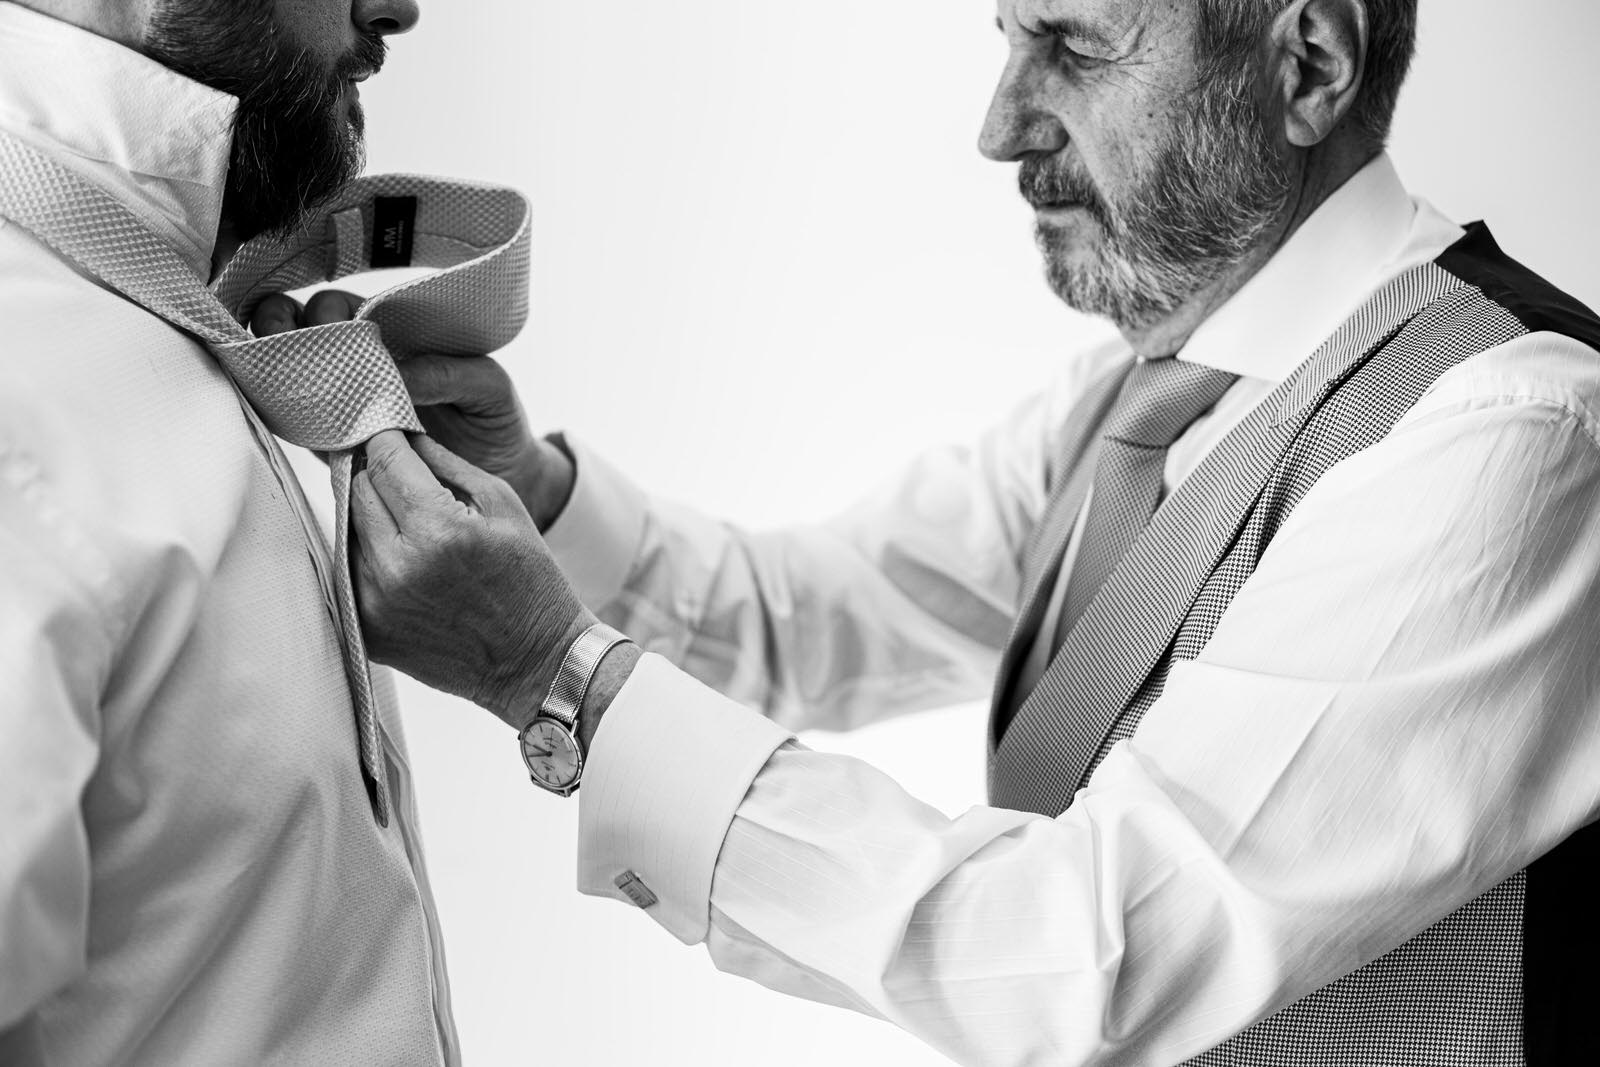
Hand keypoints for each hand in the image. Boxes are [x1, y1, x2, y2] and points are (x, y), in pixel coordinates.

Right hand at [251, 290, 576, 528]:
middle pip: (304, 337)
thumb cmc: (497, 421)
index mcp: (395, 341)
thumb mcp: (486, 387)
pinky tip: (292, 418)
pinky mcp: (347, 452)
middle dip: (284, 327)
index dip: (326, 310)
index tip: (328, 321)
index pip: (343, 311)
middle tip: (288, 337)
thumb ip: (445, 374)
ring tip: (273, 372)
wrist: (505, 478)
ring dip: (277, 373)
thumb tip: (397, 376)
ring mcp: (350, 411)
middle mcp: (364, 372)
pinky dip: (295, 425)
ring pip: (295, 382)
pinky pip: (309, 434)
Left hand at [350, 429, 593, 727]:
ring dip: (373, 520)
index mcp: (439, 529)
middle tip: (406, 484)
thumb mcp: (505, 505)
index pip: (383, 460)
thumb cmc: (530, 579)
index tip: (392, 437)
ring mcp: (376, 603)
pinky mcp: (367, 630)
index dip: (386, 441)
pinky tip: (407, 565)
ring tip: (413, 530)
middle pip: (357, 489)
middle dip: (379, 477)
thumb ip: (448, 464)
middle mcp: (398, 566)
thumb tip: (402, 435)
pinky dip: (370, 559)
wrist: (536, 662)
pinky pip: (350, 571)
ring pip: (348, 529)